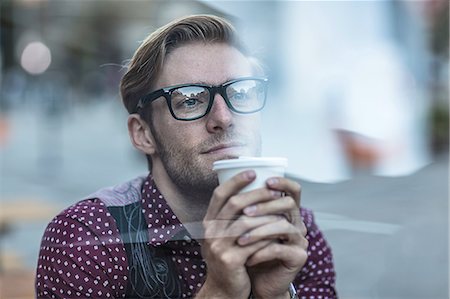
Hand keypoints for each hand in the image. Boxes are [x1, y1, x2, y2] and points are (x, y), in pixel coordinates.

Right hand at [197, 170, 282, 298]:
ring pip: (246, 222)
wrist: (223, 290)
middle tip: (273, 189)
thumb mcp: (222, 237)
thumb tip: (248, 194)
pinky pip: (254, 242)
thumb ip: (229, 219)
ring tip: (281, 208)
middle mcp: (210, 232)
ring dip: (266, 213)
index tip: (253, 172)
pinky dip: (268, 234)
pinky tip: (280, 229)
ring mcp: (219, 246)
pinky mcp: (231, 260)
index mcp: (208, 223)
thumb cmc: (229, 260)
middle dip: (256, 193)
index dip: (236, 181)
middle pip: (234, 204)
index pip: (219, 194)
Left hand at [241, 177, 307, 298]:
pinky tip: (247, 257)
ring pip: (284, 226)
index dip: (283, 182)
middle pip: (289, 204)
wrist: (255, 280)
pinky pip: (280, 249)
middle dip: (265, 205)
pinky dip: (261, 251)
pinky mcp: (298, 257)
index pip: (293, 190)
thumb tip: (228, 185)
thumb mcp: (245, 226)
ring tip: (240, 239)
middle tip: (245, 212)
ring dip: (259, 230)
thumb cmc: (249, 250)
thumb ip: (244, 208)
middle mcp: (296, 223)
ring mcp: (299, 240)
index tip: (265, 180)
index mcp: (286, 212)